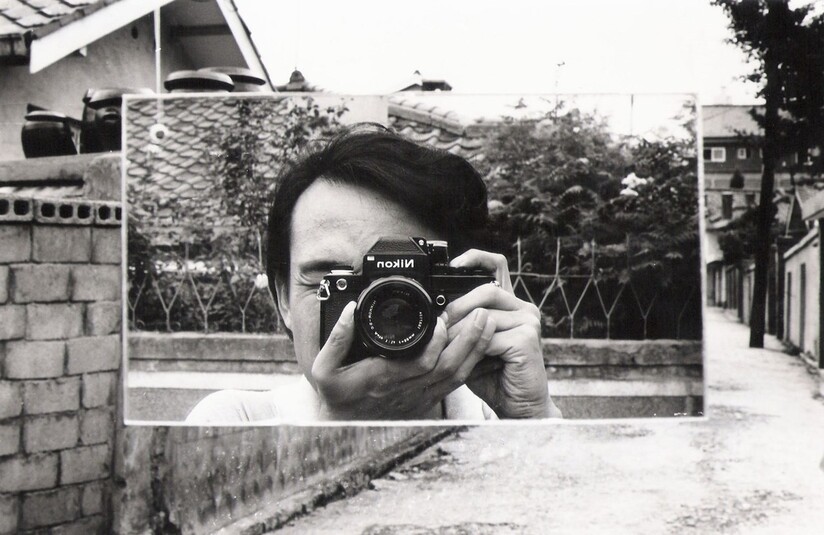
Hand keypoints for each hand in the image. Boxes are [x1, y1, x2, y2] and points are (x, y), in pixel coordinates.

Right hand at [311, 301, 495, 419]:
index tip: (444, 320)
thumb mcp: (324, 368)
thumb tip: (351, 310)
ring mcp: (419, 398)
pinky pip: (455, 385)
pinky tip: (481, 347)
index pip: (419, 363)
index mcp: (384, 379)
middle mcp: (406, 390)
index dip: (436, 343)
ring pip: (455, 377)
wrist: (343, 427)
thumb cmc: (336, 395)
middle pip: (447, 368)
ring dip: (475, 351)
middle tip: (482, 316)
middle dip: (468, 341)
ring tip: (488, 324)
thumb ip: (337, 338)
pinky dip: (471, 364)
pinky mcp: (426, 401)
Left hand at [446, 249, 561, 418]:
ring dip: (460, 331)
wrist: (518, 406)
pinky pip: (489, 335)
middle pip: (485, 290)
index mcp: (510, 305)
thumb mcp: (471, 344)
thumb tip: (436, 312)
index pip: (496, 266)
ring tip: (448, 346)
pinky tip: (467, 359)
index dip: (475, 259)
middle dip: (457, 308)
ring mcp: (528, 321)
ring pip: (483, 314)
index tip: (452, 265)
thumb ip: (461, 324)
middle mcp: (523, 308)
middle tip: (439, 325)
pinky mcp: (527, 338)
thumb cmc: (493, 377)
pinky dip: (472, 347)